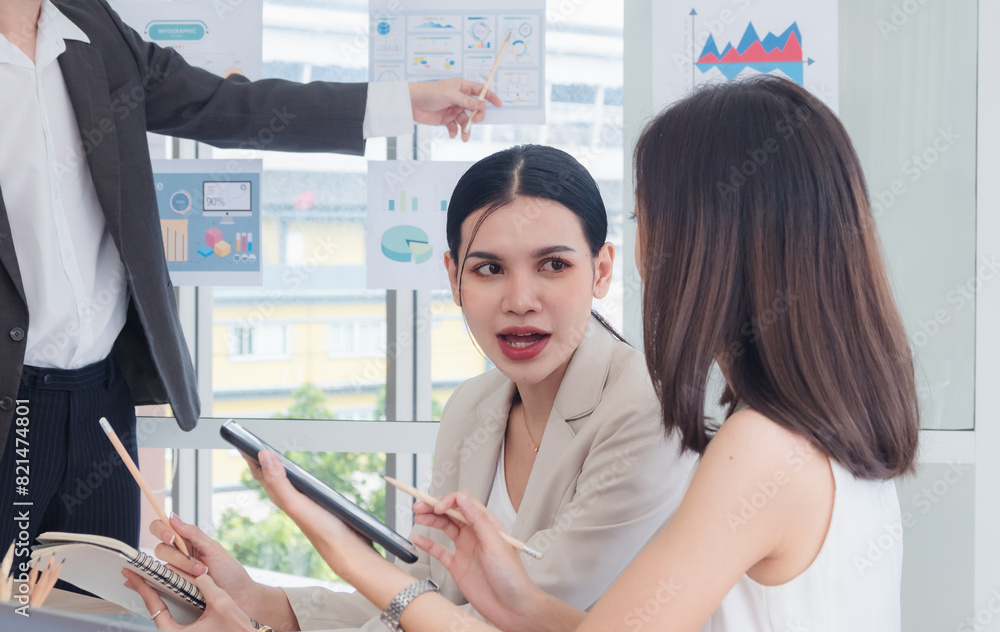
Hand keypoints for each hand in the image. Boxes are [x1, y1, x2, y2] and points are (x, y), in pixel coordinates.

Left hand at [123, 567, 255, 630]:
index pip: (154, 607)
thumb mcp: (221, 604)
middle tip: (134, 576)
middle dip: (145, 592)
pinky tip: (170, 595)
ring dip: (157, 598)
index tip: (132, 576)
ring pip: (163, 616)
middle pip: (154, 611)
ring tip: (149, 582)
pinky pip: (173, 619)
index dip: (142, 588)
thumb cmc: (236, 631)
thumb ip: (206, 586)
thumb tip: (197, 572)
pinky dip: (169, 606)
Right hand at [149, 515, 291, 626]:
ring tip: (202, 573)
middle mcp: (178, 555)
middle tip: (194, 561)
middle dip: (177, 556)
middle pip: (160, 549)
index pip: (163, 528)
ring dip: (183, 568)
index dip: (160, 530)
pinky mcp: (175, 588)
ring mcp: (176, 572)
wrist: (238, 596)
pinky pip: (165, 582)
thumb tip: (173, 518)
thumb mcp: (213, 548)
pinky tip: (191, 583)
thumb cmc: (228, 571)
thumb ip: (193, 533)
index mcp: (187, 541)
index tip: (170, 537)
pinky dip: (178, 580)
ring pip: (164, 565)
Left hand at [244, 451, 376, 568]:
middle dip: (260, 458)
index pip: (260, 472)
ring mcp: (303, 502)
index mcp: (281, 497)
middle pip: (269, 474)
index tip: (240, 437)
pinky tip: (301, 475)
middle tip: (252, 440)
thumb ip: (279, 482)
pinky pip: (300, 484)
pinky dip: (295, 475)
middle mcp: (289, 499)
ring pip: (284, 479)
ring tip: (271, 453)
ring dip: (277, 465)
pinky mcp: (317, 504)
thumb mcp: (297, 503)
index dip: (249, 455)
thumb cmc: (323, 530)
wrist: (347, 550)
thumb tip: (263, 455)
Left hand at [408, 78, 502, 141]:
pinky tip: (452, 134)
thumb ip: (466, 101)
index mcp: (462, 87)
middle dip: (477, 116)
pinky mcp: (446, 119)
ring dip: (467, 129)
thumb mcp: (450, 95)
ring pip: (466, 120)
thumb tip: (482, 105)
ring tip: (464, 137)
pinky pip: (455, 127)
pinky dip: (455, 132)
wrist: (411, 102)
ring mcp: (453, 109)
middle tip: (475, 122)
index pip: (480, 91)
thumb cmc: (430, 92)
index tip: (499, 104)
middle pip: (476, 109)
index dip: (490, 97)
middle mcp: (459, 98)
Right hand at [412, 492, 541, 630]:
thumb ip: (479, 520)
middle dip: (434, 507)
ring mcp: (465, 549)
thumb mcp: (495, 544)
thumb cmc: (511, 576)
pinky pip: (439, 550)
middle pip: (451, 513)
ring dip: (430, 520)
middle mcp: (475, 534)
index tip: (437, 506)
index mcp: (487, 525)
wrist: (511, 607)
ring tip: (418, 517)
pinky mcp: (457, 565)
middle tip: (419, 507)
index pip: (464, 503)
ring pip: (444, 528)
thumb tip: (463, 499)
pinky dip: (427, 544)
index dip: (448, 501)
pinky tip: (418, 539)